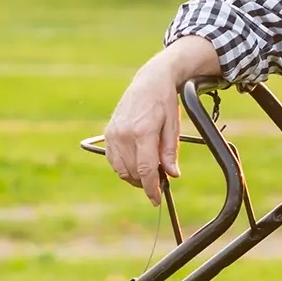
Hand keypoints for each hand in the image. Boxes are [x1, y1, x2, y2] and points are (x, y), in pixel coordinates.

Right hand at [101, 67, 182, 206]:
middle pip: (133, 172)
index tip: (156, 199)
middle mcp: (124, 134)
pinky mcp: (108, 133)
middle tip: (159, 181)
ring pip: (121, 169)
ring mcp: (113, 134)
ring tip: (149, 172)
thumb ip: (170, 152)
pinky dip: (124, 167)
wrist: (150, 81)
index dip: (151, 188)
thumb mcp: (173, 126)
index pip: (146, 170)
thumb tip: (172, 175)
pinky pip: (113, 160)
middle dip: (145, 183)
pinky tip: (136, 163)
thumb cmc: (164, 103)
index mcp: (143, 131)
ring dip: (134, 177)